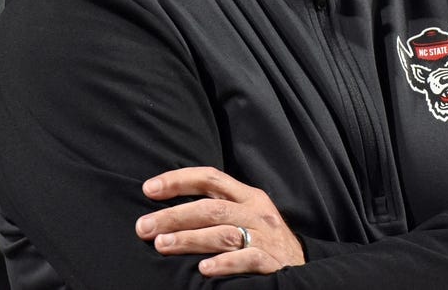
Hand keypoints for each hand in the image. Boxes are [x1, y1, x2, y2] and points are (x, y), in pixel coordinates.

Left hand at [135, 166, 305, 276]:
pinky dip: (224, 263)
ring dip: (190, 238)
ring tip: (161, 244)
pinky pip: (246, 259)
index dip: (179, 180)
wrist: (303, 267)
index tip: (149, 188)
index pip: (211, 178)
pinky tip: (203, 269)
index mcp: (248, 196)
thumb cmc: (265, 240)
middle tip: (143, 226)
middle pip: (211, 207)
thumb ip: (220, 207)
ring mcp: (265, 236)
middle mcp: (256, 211)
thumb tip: (170, 208)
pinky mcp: (271, 261)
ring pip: (223, 233)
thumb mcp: (248, 215)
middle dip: (174, 215)